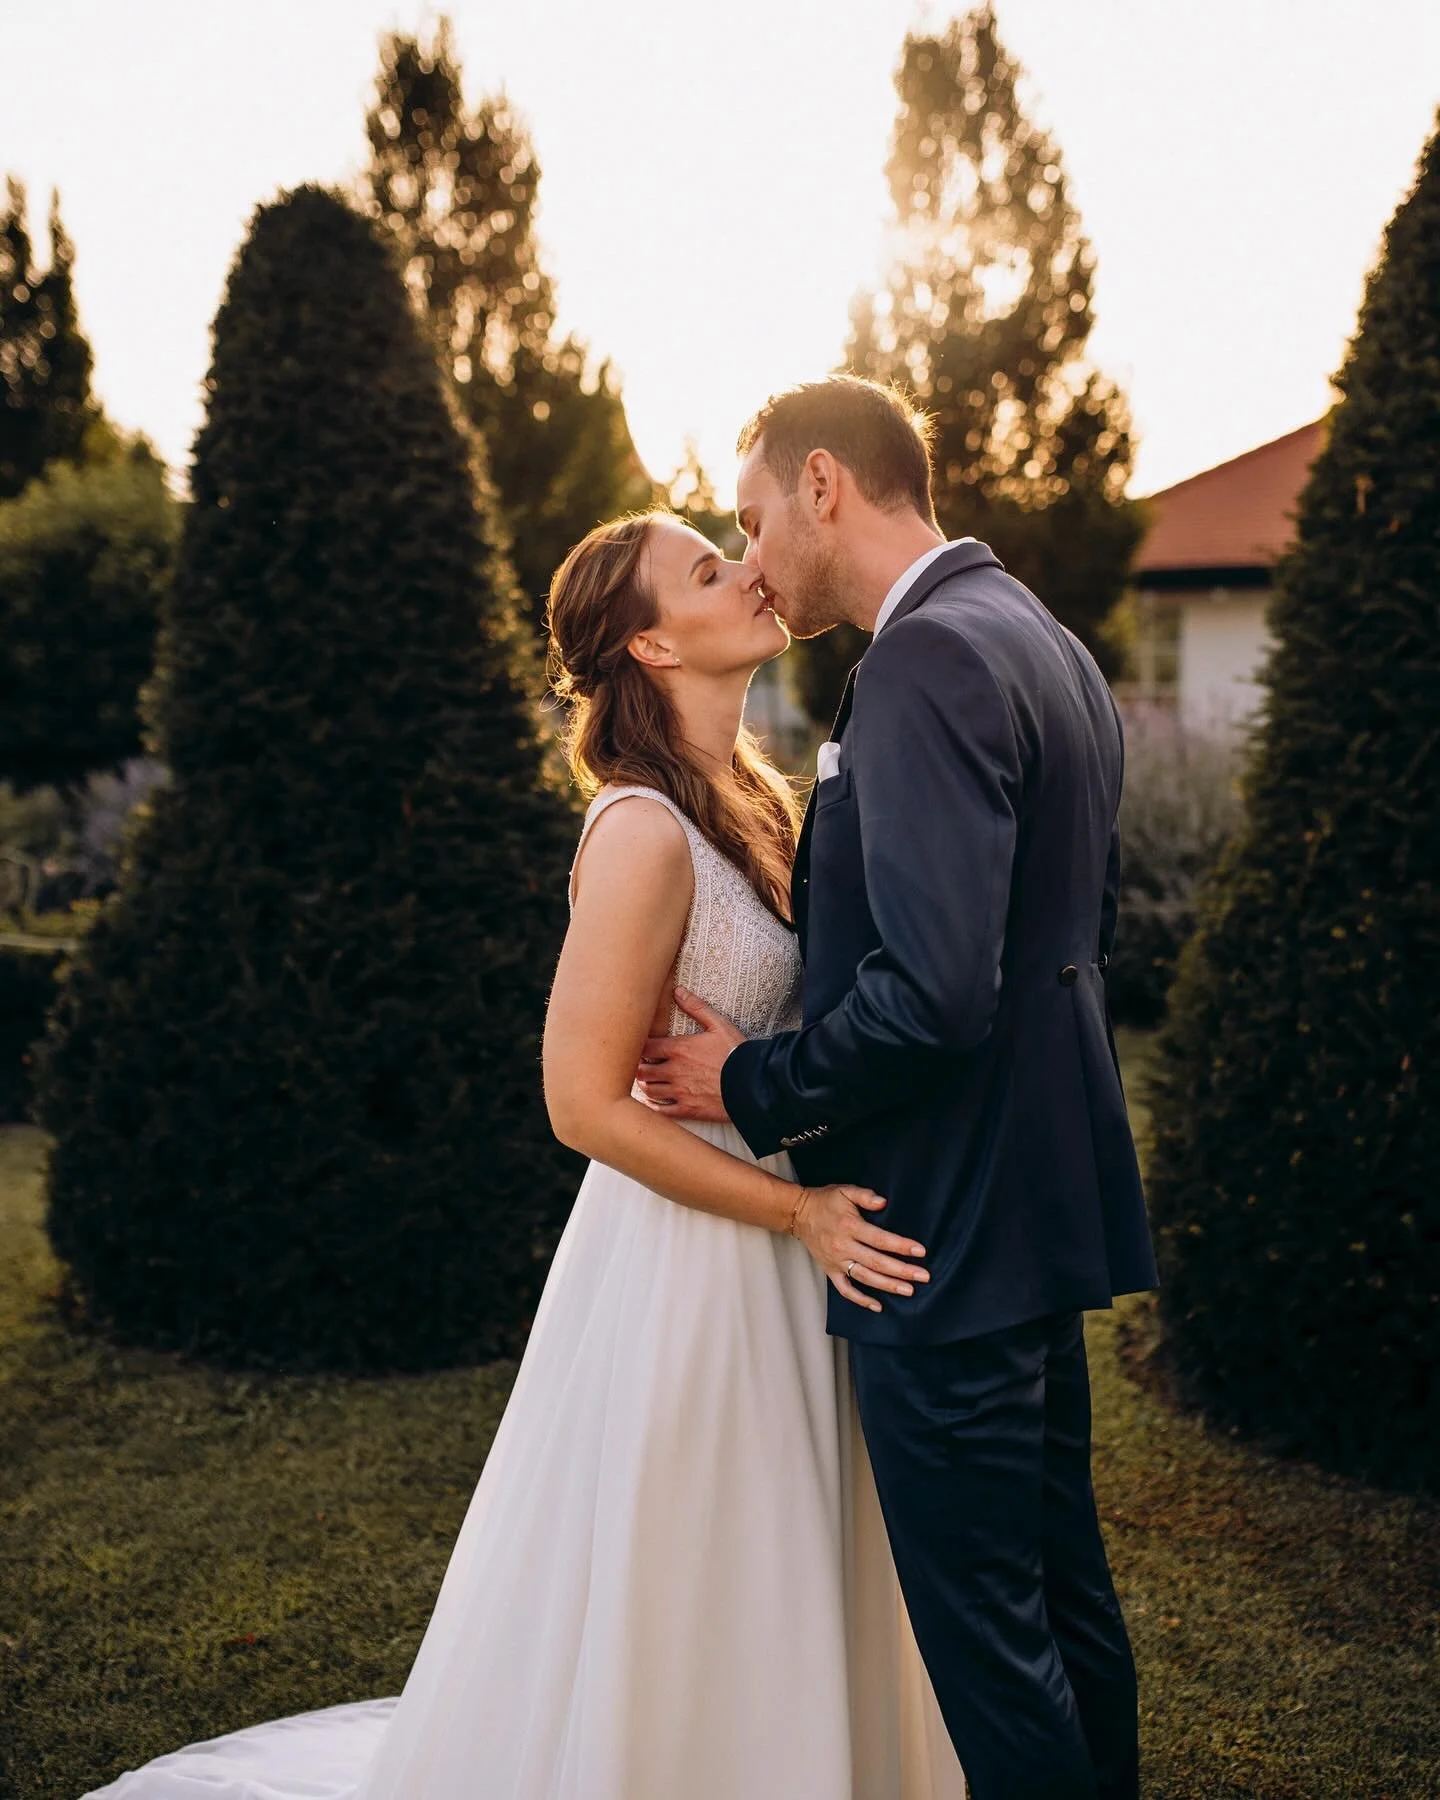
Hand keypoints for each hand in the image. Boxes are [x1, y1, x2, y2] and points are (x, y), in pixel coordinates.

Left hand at [635, 988, 743, 1122]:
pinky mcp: (687, 1109)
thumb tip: (678, 991)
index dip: (639, 1047)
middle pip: (642, 1070)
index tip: (641, 1046)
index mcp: (678, 1049)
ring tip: (649, 1081)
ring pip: (649, 1090)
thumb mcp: (718, 1024)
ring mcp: (679, 1091)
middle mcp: (674, 1070)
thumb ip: (696, 1007)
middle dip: (639, 1067)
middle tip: (643, 1065)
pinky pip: (662, 1111)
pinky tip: (655, 1102)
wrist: (752, 1083)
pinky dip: (655, 1106)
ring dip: (646, 1085)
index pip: (644, 1047)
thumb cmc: (736, 1052)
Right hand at [790, 1185, 928, 1313]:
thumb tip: (883, 1202)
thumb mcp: (845, 1191)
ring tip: (908, 1290)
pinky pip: (845, 1290)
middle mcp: (844, 1247)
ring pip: (865, 1278)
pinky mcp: (830, 1271)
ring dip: (888, 1286)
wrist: (798, 1214)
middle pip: (876, 1262)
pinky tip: (878, 1306)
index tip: (920, 1252)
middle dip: (902, 1271)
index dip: (901, 1246)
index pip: (880, 1239)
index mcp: (850, 1226)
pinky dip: (861, 1300)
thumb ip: (865, 1196)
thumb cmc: (826, 1201)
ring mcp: (836, 1261)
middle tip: (923, 1276)